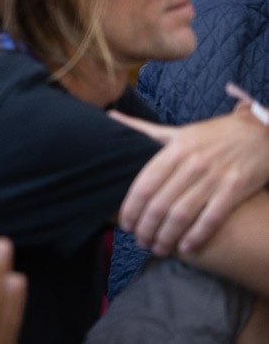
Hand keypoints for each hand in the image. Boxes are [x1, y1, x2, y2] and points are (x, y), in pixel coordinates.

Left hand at [110, 103, 268, 254]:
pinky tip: (186, 248)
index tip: (124, 224)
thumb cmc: (215, 134)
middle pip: (160, 203)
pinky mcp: (236, 189)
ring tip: (158, 249)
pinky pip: (212, 218)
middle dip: (145, 227)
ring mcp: (214, 177)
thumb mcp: (178, 130)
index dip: (131, 208)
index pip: (144, 184)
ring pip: (182, 214)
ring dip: (166, 236)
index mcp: (174, 149)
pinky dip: (197, 236)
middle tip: (139, 242)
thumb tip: (111, 116)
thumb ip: (144, 129)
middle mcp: (191, 164)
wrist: (261, 131)